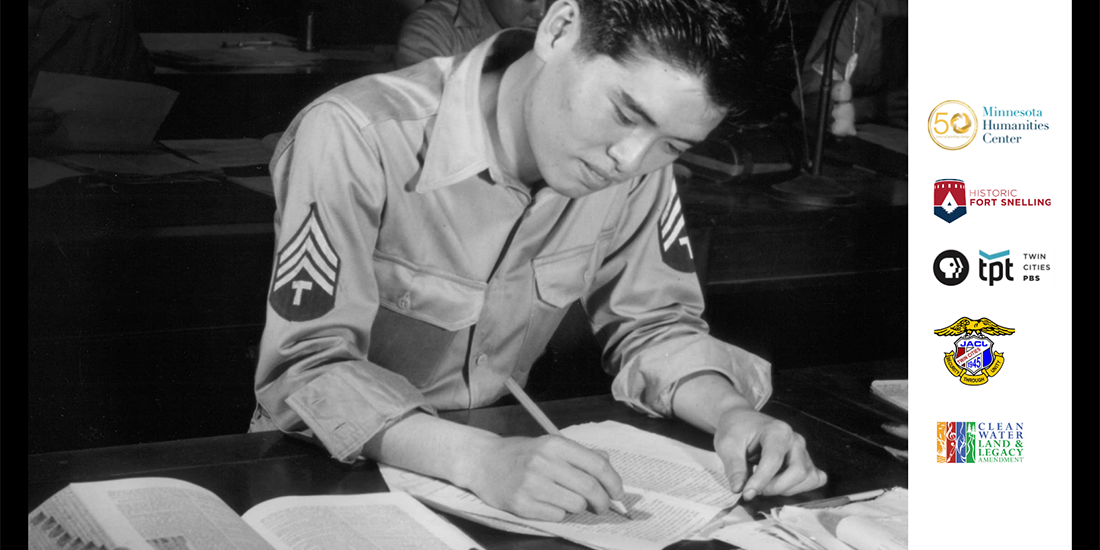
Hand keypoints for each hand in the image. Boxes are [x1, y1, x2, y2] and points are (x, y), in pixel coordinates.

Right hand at [462, 434, 624, 521]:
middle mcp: (544, 462)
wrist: (482, 461)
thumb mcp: (549, 445)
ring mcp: (531, 484)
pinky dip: (559, 513)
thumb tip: (609, 468)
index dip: (613, 482)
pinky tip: (548, 503)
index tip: (618, 493)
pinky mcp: (521, 504)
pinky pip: (557, 516)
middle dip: (602, 502)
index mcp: (555, 444)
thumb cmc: (520, 454)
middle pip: (589, 488)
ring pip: (575, 505)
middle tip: (602, 506)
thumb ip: (580, 455)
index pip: (597, 465)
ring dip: (579, 507)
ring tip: (568, 500)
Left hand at [713, 407, 826, 500]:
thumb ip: (734, 467)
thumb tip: (739, 489)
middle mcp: (795, 440)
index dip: (761, 480)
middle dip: (775, 487)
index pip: (774, 460)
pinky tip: (781, 485)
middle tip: (754, 489)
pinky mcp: (806, 461)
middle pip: (798, 471)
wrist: (742, 420)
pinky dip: (800, 488)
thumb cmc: (735, 430)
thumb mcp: (727, 445)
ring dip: (786, 489)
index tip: (746, 493)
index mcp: (777, 431)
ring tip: (765, 486)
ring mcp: (803, 451)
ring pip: (808, 478)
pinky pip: (814, 479)